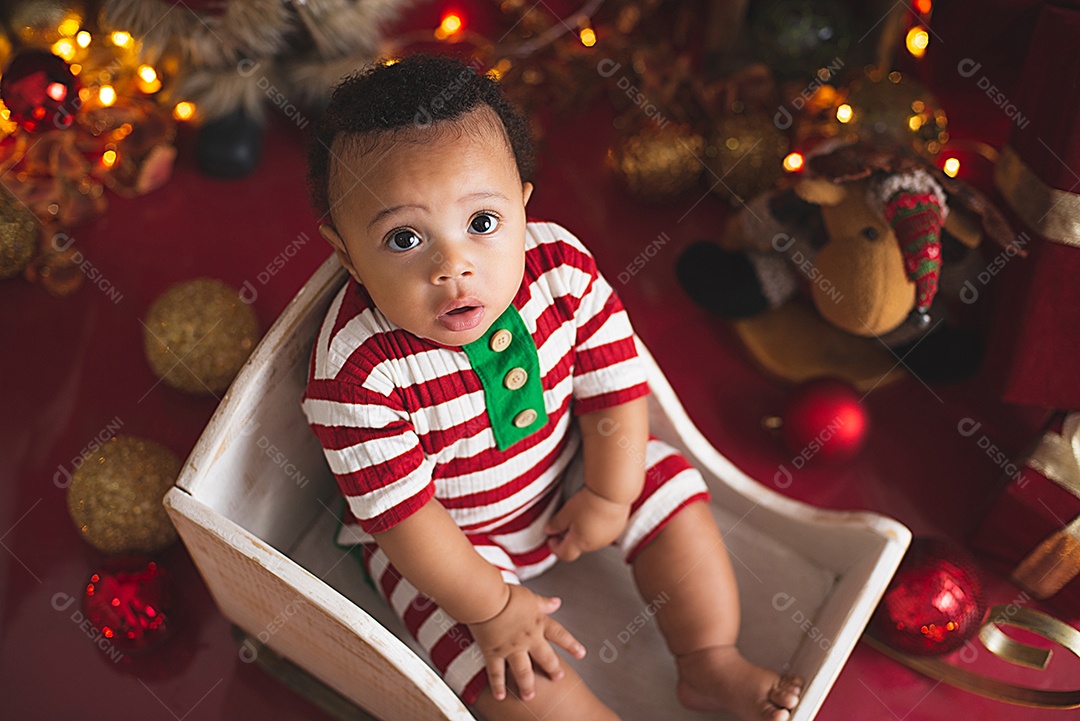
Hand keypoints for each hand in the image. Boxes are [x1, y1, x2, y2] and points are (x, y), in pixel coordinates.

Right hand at [467, 584, 584, 700]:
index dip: (571, 645)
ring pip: (523, 672)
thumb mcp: (529, 597)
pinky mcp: (494, 652)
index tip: (581, 654)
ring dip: (527, 685)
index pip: (560, 635)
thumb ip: (543, 603)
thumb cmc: (506, 594)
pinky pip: (496, 673)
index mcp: (538, 622)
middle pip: (545, 658)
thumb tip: (557, 602)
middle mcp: (528, 638)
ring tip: (529, 696)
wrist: (487, 600)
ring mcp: (511, 648)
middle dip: (553, 669)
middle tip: (557, 677)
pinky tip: (500, 695)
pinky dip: (498, 685)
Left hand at [544, 486, 631, 561]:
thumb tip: (549, 530)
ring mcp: (607, 538)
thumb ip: (556, 524)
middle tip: (564, 524)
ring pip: (591, 540)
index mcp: (580, 542)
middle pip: (577, 547)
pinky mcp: (617, 529)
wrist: (612, 493)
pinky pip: (603, 533)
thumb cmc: (591, 502)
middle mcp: (594, 544)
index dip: (555, 548)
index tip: (551, 539)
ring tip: (580, 516)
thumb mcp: (567, 512)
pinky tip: (594, 514)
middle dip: (569, 538)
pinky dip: (596, 527)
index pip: (564, 554)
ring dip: (583, 532)